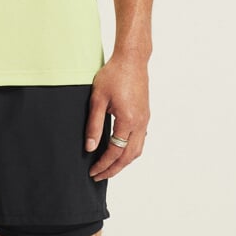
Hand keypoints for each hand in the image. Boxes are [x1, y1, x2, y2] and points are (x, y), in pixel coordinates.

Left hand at [85, 53, 150, 180]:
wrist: (132, 59)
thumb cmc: (114, 75)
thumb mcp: (98, 99)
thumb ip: (94, 125)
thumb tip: (89, 147)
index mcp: (128, 121)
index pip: (115, 152)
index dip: (103, 164)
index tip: (92, 171)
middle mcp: (140, 124)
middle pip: (128, 157)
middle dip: (113, 169)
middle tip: (99, 176)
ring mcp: (145, 120)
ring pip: (137, 150)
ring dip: (124, 162)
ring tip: (109, 167)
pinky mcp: (145, 115)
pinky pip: (140, 140)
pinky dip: (130, 151)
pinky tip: (121, 151)